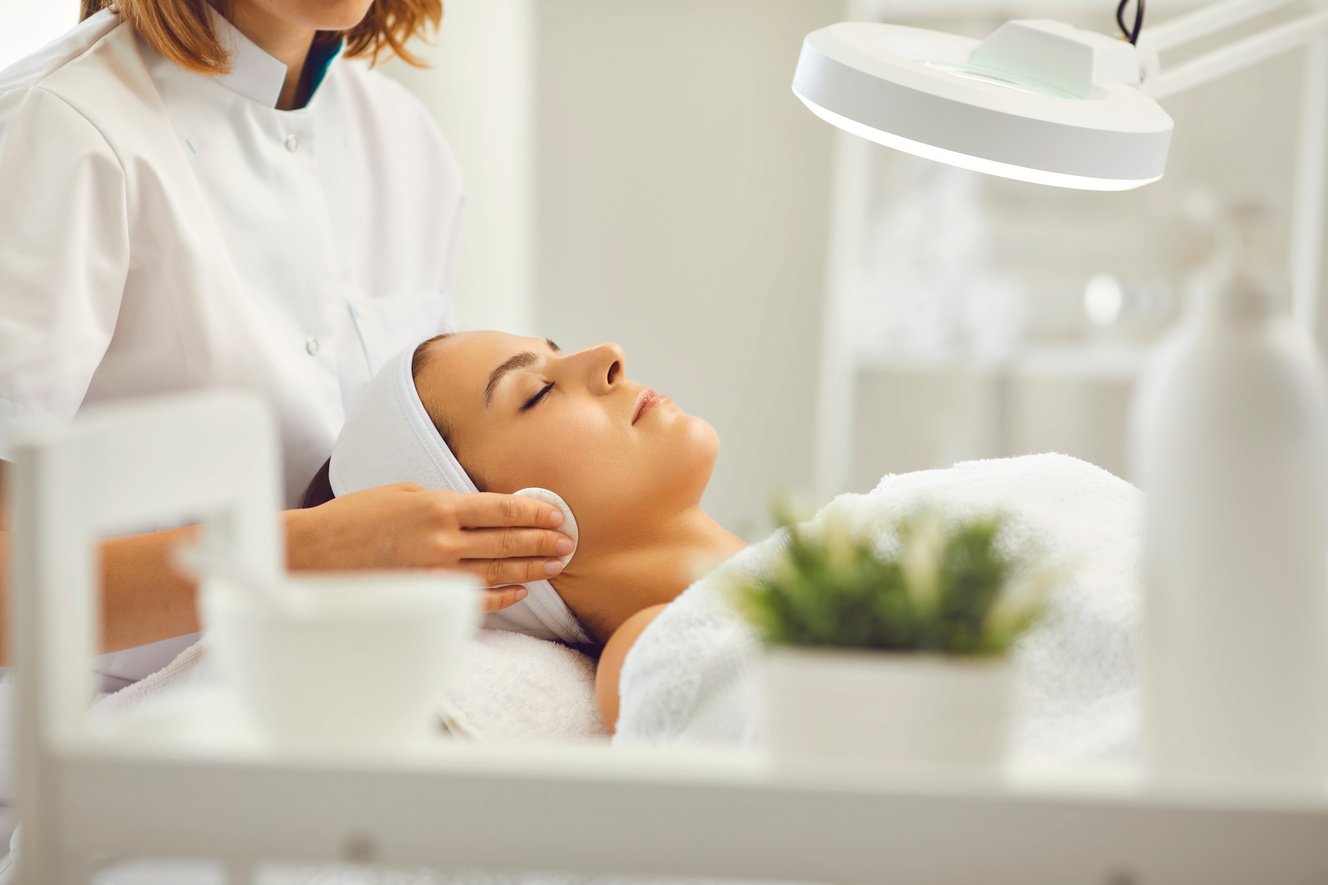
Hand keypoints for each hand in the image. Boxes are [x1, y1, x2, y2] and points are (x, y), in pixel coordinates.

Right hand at [284, 483, 572, 612]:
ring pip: (499, 571)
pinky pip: (476, 601)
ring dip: (532, 568)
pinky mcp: (426, 600)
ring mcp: (436, 575)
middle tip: (568, 541)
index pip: (501, 508)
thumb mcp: (400, 493)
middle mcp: (443, 541)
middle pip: (508, 540)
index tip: (555, 513)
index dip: (534, 511)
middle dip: (543, 541)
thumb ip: (442, 500)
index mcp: (438, 507)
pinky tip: (520, 590)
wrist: (310, 557)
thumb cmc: (351, 520)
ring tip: (557, 565)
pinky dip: (502, 596)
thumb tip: (476, 508)